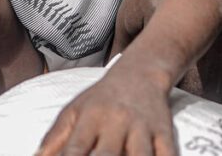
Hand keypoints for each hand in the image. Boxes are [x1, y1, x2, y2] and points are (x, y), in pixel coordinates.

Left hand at [37, 71, 175, 155]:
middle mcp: (117, 122)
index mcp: (90, 118)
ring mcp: (142, 128)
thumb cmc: (100, 99)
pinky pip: (168, 154)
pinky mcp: (165, 133)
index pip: (75, 149)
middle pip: (107, 155)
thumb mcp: (73, 112)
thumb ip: (53, 141)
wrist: (140, 73)